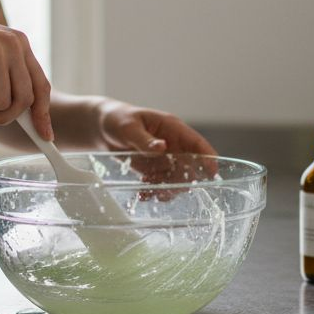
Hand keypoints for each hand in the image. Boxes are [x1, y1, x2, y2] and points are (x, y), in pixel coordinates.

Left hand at [95, 100, 219, 199]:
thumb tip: (162, 147)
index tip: (213, 173)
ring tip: (149, 191)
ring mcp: (164, 158)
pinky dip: (154, 191)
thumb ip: (144, 139)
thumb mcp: (128, 127)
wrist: (101, 128)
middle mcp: (172, 145)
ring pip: (177, 179)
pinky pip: (162, 184)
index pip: (196, 143)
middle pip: (190, 166)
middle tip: (166, 189)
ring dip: (167, 188)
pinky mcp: (154, 169)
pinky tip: (143, 194)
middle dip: (182, 180)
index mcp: (171, 128)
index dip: (208, 157)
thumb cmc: (116, 119)